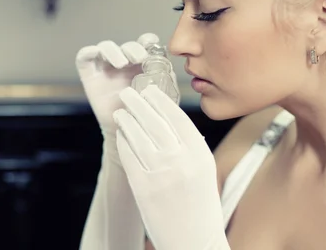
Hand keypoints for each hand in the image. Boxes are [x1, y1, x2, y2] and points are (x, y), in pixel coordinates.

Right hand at [76, 33, 169, 140]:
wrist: (126, 132)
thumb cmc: (144, 113)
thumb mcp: (160, 96)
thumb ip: (167, 81)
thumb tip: (169, 69)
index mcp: (142, 64)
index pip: (145, 43)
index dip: (148, 40)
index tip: (153, 48)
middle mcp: (124, 62)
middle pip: (127, 45)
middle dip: (134, 48)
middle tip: (140, 58)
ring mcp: (105, 67)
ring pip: (106, 46)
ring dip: (114, 50)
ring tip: (122, 63)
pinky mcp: (89, 73)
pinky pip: (84, 55)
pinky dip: (89, 51)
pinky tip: (97, 55)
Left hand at [114, 86, 229, 249]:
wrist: (193, 242)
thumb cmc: (200, 206)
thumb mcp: (204, 171)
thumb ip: (190, 146)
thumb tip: (168, 118)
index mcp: (200, 154)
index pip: (177, 117)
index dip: (160, 101)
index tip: (150, 91)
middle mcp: (182, 161)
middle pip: (155, 121)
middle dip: (138, 103)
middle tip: (128, 92)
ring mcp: (161, 174)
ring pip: (138, 136)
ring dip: (127, 120)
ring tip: (121, 111)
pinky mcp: (143, 188)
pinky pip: (128, 156)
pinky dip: (123, 142)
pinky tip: (120, 135)